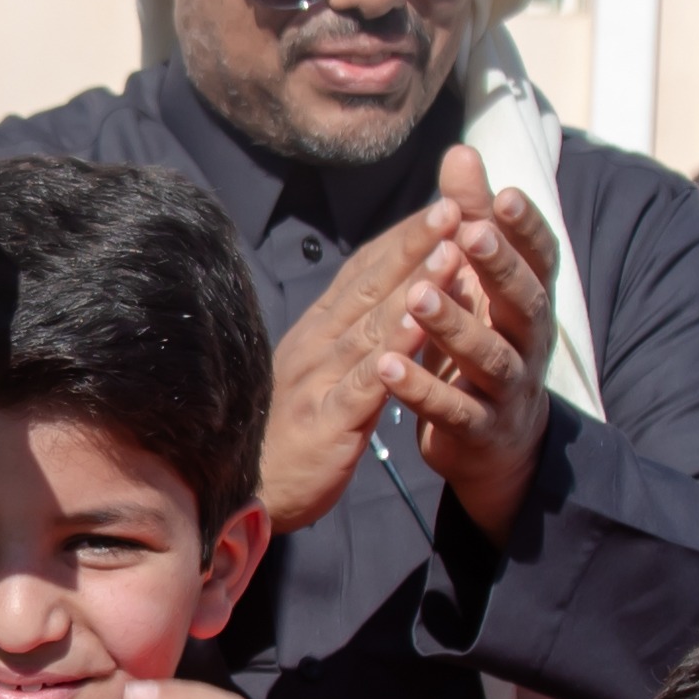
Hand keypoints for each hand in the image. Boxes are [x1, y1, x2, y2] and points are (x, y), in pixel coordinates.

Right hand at [261, 225, 436, 534]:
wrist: (243, 493)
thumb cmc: (283, 435)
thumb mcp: (317, 376)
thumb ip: (348, 340)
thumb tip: (385, 303)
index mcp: (315, 333)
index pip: (363, 273)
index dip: (402, 239)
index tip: (440, 207)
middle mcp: (315, 345)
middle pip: (371, 285)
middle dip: (414, 244)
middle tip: (455, 206)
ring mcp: (318, 380)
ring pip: (374, 324)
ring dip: (415, 286)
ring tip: (452, 251)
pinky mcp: (326, 419)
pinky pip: (367, 380)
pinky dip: (396, 351)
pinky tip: (425, 327)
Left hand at [380, 154, 564, 537]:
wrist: (495, 443)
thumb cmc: (484, 342)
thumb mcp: (482, 283)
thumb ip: (472, 219)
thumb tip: (461, 151)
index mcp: (530, 301)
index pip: (541, 258)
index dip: (526, 228)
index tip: (504, 194)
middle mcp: (529, 341)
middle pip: (524, 302)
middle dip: (498, 268)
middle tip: (468, 234)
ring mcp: (509, 389)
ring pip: (490, 356)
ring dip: (455, 326)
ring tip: (418, 296)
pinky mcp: (481, 430)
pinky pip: (455, 409)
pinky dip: (423, 390)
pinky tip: (388, 368)